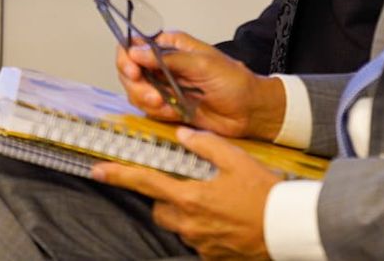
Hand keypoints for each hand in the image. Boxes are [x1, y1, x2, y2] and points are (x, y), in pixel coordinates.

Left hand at [93, 127, 279, 260]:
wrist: (285, 228)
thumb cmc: (264, 193)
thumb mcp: (237, 160)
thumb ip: (206, 145)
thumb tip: (183, 134)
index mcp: (190, 197)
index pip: (145, 183)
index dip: (119, 175)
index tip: (99, 170)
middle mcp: (189, 223)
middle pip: (160, 207)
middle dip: (164, 195)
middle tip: (185, 183)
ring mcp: (199, 242)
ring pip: (177, 224)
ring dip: (184, 211)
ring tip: (210, 200)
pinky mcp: (211, 255)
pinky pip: (196, 239)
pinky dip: (203, 227)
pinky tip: (223, 218)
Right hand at [117, 32, 285, 139]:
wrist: (248, 111)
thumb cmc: (234, 81)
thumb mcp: (203, 64)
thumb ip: (168, 59)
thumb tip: (136, 51)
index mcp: (172, 45)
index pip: (135, 44)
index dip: (127, 57)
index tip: (132, 71)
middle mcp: (164, 63)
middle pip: (130, 71)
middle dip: (137, 85)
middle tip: (153, 95)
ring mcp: (164, 85)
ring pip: (136, 92)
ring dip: (147, 101)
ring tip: (167, 105)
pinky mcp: (167, 106)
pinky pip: (148, 109)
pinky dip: (158, 113)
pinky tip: (175, 112)